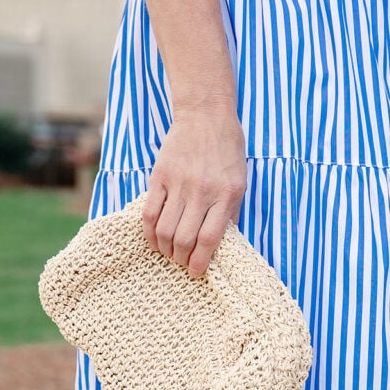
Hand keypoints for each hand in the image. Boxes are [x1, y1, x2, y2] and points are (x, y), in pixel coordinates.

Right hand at [141, 104, 247, 278]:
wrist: (206, 116)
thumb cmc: (227, 153)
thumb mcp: (239, 183)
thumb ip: (230, 213)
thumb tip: (220, 246)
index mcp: (225, 195)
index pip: (209, 238)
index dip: (200, 261)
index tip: (196, 272)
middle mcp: (201, 192)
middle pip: (184, 238)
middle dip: (181, 258)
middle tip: (182, 262)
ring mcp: (178, 184)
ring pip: (165, 229)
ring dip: (165, 248)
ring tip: (169, 252)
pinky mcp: (160, 177)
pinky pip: (150, 212)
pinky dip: (150, 232)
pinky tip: (154, 240)